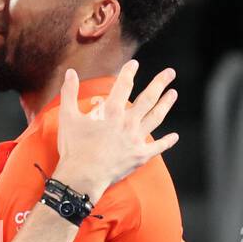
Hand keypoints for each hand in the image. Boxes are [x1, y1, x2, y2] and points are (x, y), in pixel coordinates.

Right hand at [53, 60, 178, 202]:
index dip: (129, 72)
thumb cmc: (74, 148)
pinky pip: (157, 147)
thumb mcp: (67, 117)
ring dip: (166, 104)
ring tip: (173, 94)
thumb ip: (69, 93)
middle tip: (170, 73)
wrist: (82, 177)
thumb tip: (70, 73)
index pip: (124, 85)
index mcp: (111, 111)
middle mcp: (128, 122)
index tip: (134, 64)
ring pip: (156, 117)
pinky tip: (174, 136)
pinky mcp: (140, 156)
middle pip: (148, 98)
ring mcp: (136, 139)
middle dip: (160, 83)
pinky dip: (167, 142)